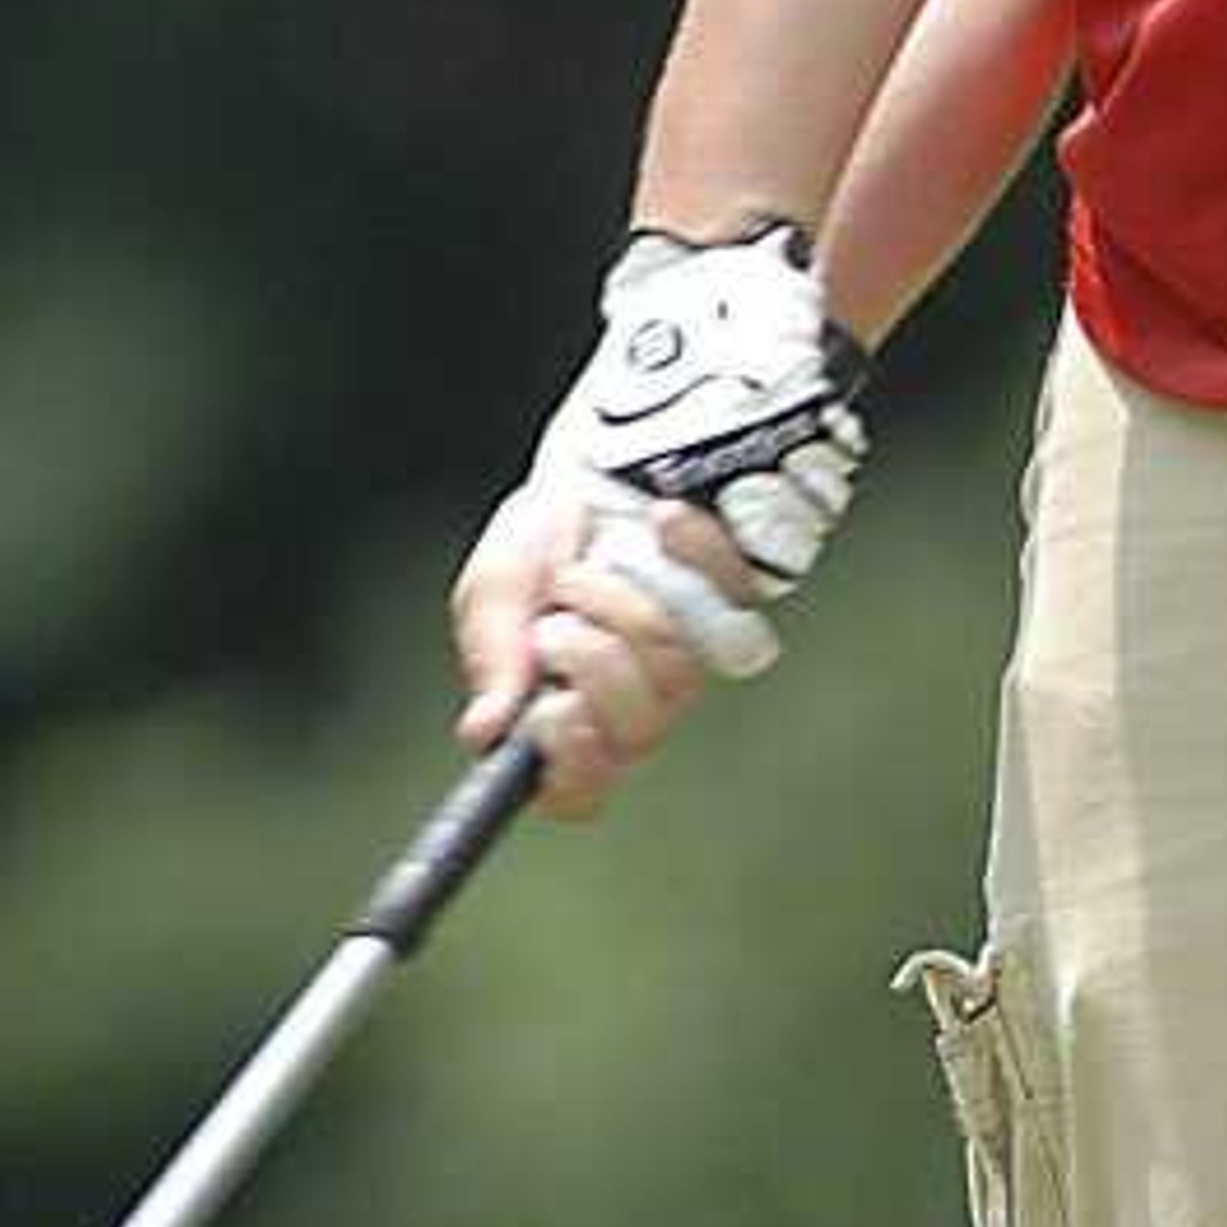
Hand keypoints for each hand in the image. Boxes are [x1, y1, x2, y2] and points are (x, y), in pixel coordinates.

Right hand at [453, 226, 870, 820]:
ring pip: (676, 676)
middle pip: (632, 736)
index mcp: (568, 705)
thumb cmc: (559, 519)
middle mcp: (638, 697)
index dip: (572, 766)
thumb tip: (483, 733)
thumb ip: (491, 647)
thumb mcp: (503, 572)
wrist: (629, 436)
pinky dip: (687, 556)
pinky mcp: (743, 609)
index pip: (575, 790)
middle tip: (565, 611)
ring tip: (605, 558)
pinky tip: (668, 523)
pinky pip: (724, 606)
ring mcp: (695, 659)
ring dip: (628, 605)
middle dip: (590, 660)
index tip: (554, 717)